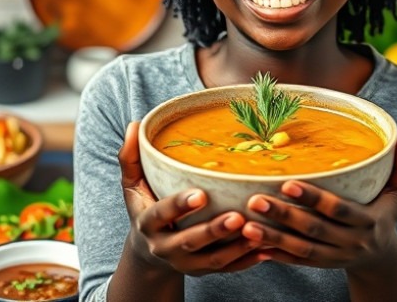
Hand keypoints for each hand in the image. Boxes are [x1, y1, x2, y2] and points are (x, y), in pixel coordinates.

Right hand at [118, 121, 264, 275]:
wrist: (148, 253)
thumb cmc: (145, 207)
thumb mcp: (132, 186)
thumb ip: (130, 157)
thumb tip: (134, 125)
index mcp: (148, 224)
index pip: (161, 214)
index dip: (179, 205)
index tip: (201, 194)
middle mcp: (165, 247)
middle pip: (190, 242)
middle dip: (214, 231)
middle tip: (237, 217)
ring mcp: (186, 263)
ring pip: (213, 260)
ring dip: (236, 248)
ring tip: (258, 232)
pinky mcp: (204, 271)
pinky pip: (228, 269)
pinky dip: (247, 262)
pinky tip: (266, 249)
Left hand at [240, 134, 396, 270]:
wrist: (381, 258)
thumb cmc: (386, 214)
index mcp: (368, 222)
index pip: (339, 210)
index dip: (314, 198)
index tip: (288, 183)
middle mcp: (351, 243)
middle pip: (314, 231)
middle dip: (284, 216)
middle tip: (255, 200)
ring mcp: (335, 257)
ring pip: (301, 250)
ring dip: (272, 239)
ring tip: (246, 226)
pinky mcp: (321, 266)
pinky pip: (296, 262)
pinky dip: (275, 256)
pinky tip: (252, 247)